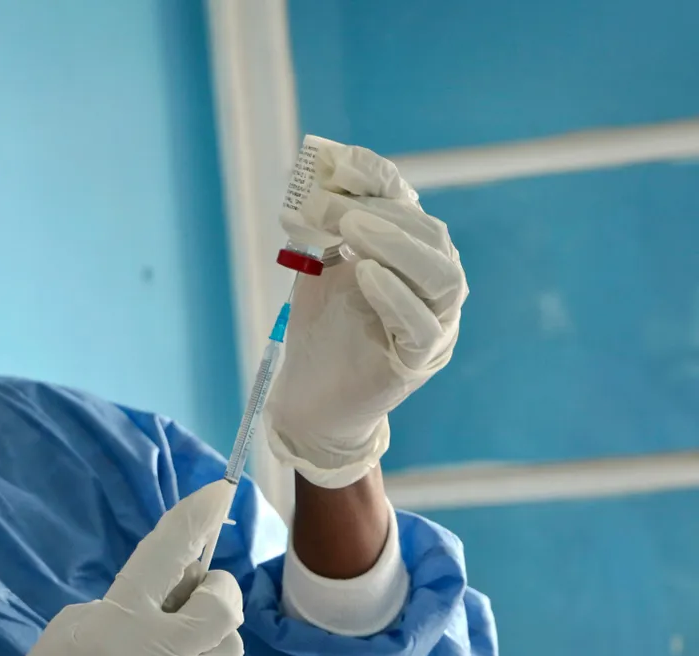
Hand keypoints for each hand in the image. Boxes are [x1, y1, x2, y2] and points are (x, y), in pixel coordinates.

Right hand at [0, 481, 243, 655]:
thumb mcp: (80, 621)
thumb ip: (134, 600)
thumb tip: (183, 581)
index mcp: (117, 622)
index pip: (166, 554)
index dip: (195, 517)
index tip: (218, 491)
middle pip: (223, 608)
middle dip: (219, 591)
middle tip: (197, 594)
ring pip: (229, 648)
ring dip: (209, 636)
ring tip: (173, 647)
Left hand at [266, 139, 467, 488]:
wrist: (311, 394)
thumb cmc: (323, 325)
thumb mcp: (323, 264)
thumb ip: (330, 221)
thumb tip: (329, 164)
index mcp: (416, 258)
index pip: (411, 208)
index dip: (379, 183)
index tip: (338, 166)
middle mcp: (436, 288)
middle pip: (431, 237)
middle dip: (380, 213)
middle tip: (333, 206)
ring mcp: (436, 324)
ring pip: (442, 277)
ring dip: (396, 245)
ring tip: (351, 230)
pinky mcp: (421, 359)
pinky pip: (421, 324)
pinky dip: (395, 294)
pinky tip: (364, 274)